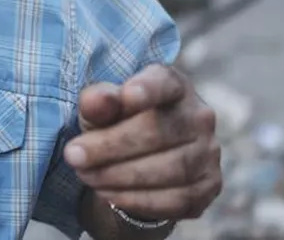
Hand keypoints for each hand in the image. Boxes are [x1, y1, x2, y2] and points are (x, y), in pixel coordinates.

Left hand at [64, 65, 221, 221]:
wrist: (140, 160)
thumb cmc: (118, 123)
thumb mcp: (101, 108)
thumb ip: (97, 101)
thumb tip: (98, 100)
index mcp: (173, 85)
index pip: (164, 83)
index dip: (148, 88)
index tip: (127, 95)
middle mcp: (199, 116)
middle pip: (158, 131)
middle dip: (110, 146)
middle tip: (74, 155)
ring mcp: (209, 153)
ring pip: (169, 169)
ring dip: (120, 176)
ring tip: (86, 175)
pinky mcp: (209, 186)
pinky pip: (176, 199)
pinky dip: (138, 199)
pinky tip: (109, 193)